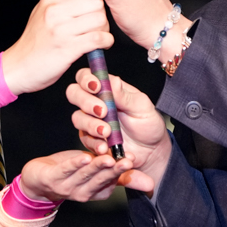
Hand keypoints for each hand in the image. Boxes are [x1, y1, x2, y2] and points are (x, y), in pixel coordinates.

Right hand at [0, 0, 113, 93]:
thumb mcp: (42, 13)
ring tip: (98, 37)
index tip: (92, 13)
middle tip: (98, 27)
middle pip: (97, 2)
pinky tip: (100, 46)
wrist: (17, 68)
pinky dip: (106, 42)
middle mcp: (54, 11)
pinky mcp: (67, 48)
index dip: (95, 0)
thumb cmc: (34, 43)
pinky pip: (98, 38)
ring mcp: (60, 30)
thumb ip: (61, 1)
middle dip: (102, 14)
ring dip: (105, 30)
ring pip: (100, 19)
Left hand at [17, 149, 125, 203]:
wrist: (37, 179)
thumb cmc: (70, 171)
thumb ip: (120, 176)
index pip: (112, 181)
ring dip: (97, 166)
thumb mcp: (97, 171)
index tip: (133, 160)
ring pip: (85, 174)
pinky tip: (84, 156)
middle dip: (114, 171)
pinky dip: (75, 164)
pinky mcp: (52, 177)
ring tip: (108, 158)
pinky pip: (65, 170)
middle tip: (128, 161)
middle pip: (101, 179)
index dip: (123, 172)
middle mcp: (83, 192)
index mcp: (95, 192)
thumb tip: (151, 183)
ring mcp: (67, 186)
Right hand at [65, 68, 172, 195]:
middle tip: (103, 111)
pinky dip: (94, 143)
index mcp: (107, 88)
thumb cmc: (147, 122)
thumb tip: (113, 81)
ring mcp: (91, 121)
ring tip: (107, 132)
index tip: (96, 87)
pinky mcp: (91, 139)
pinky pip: (85, 139)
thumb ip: (125, 95)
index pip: (86, 76)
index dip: (86, 79)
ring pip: (78, 118)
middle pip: (74, 94)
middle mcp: (95, 102)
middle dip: (86, 102)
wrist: (151, 149)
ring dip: (91, 125)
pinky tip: (105, 147)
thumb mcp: (141, 106)